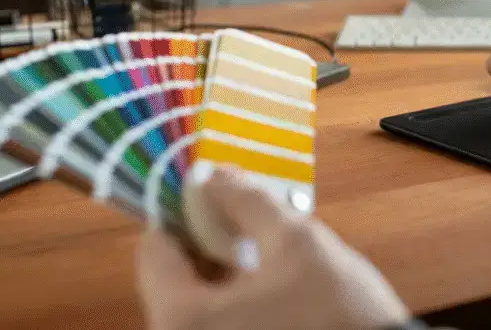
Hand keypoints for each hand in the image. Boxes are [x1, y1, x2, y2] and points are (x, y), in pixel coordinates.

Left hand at [137, 168, 410, 329]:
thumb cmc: (334, 311)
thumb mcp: (295, 240)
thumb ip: (246, 201)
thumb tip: (211, 175)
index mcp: (181, 317)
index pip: (156, 248)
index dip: (185, 210)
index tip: (213, 191)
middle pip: (176, 274)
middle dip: (210, 237)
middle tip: (248, 218)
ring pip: (199, 297)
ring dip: (226, 265)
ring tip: (268, 248)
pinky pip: (217, 318)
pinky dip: (236, 294)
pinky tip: (272, 281)